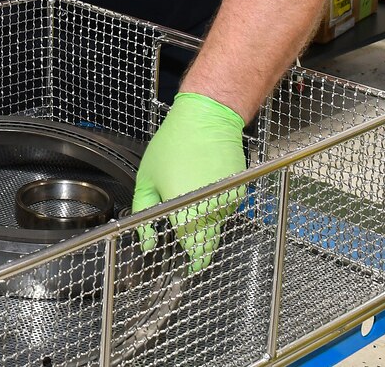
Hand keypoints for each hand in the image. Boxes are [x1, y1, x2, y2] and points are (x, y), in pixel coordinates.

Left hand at [131, 92, 247, 272]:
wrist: (206, 118)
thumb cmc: (174, 144)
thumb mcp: (147, 179)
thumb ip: (145, 213)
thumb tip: (147, 242)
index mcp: (187, 210)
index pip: (195, 249)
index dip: (192, 261)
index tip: (188, 266)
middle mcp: (212, 209)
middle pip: (208, 240)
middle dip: (197, 242)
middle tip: (184, 234)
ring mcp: (229, 200)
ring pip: (218, 224)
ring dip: (206, 220)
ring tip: (191, 194)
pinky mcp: (239, 190)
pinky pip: (225, 207)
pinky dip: (215, 204)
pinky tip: (203, 184)